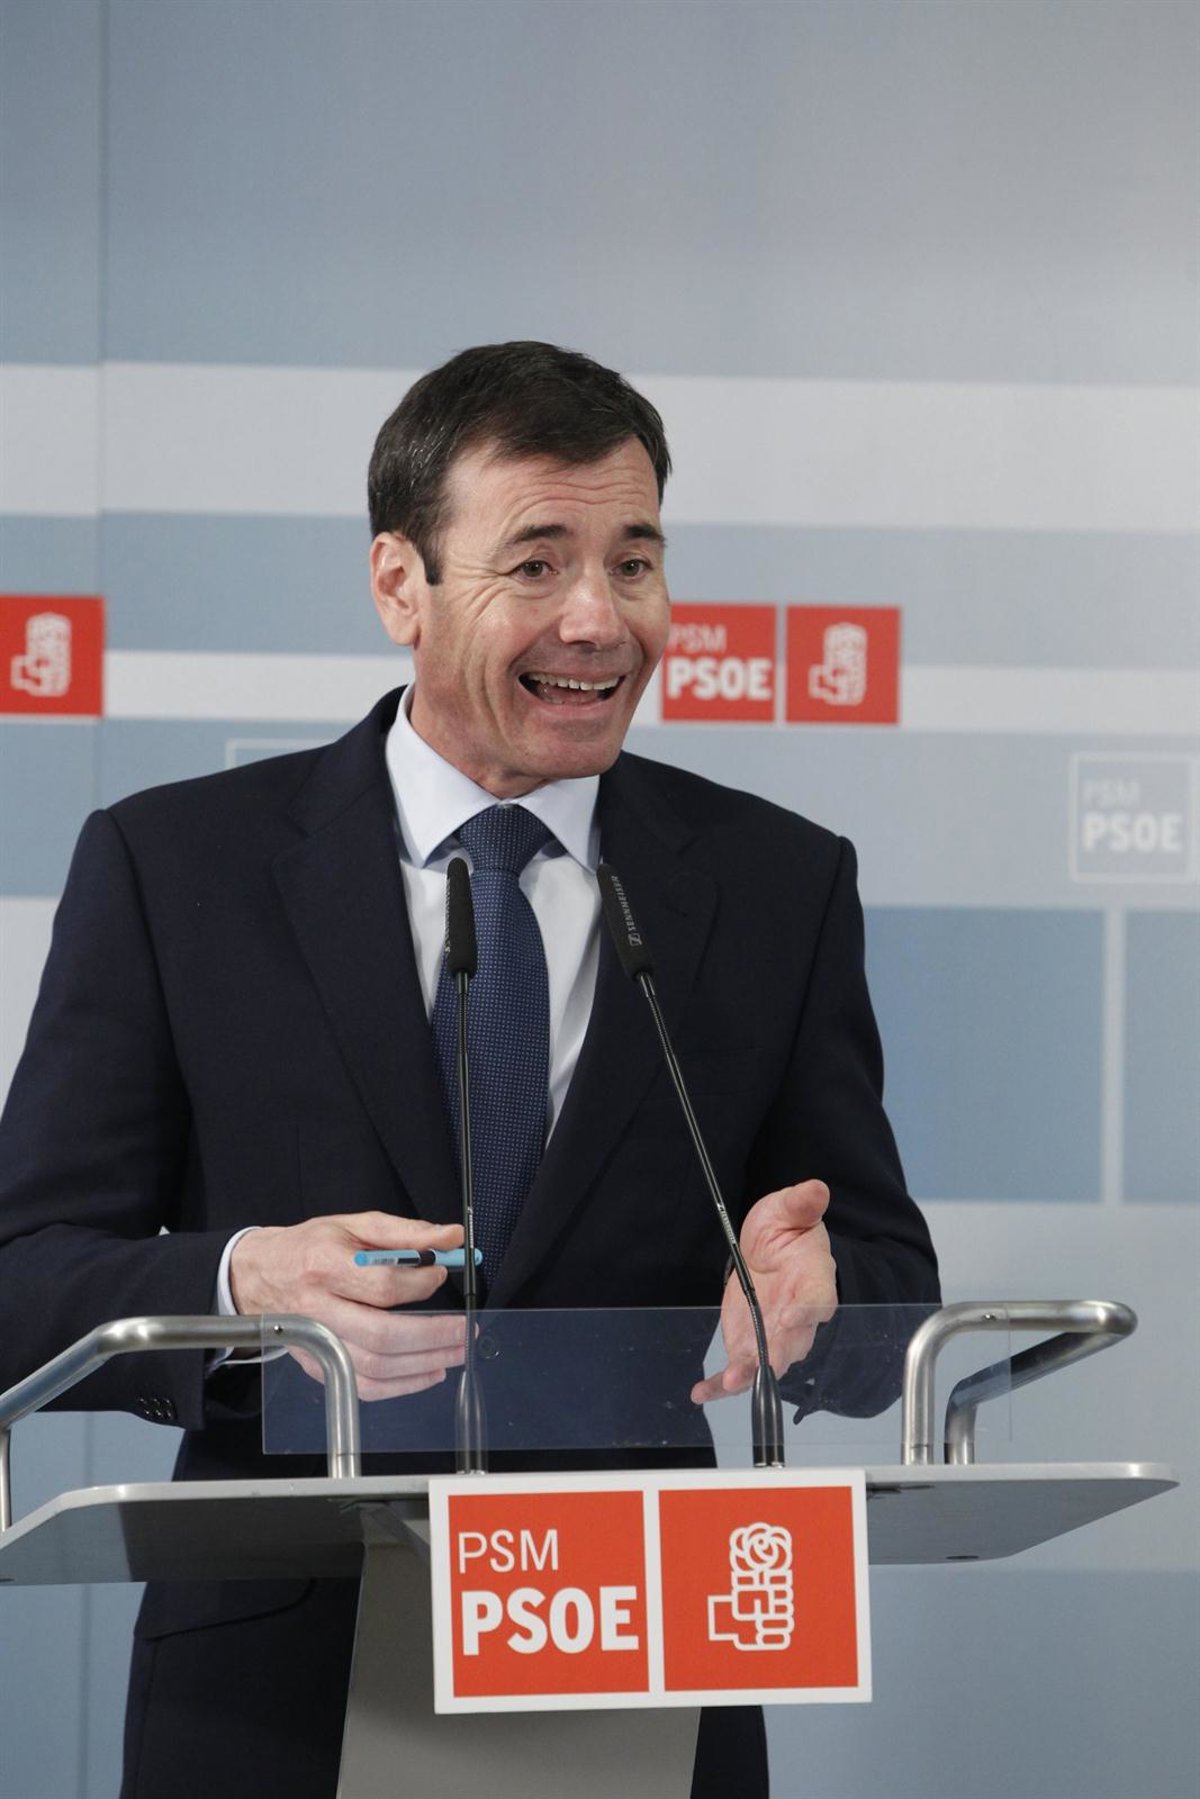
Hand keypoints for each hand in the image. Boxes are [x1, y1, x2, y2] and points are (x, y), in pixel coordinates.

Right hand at [230, 1211, 467, 1400]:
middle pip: (382, 1335)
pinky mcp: (319, 1365)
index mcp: (325, 1267)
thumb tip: (450, 1236)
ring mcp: (317, 1343)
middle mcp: (318, 1310)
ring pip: (376, 1367)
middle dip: (433, 1336)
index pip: (381, 1285)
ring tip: (456, 1351)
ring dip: (424, 1363)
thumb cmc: (311, 1247)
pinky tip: (429, 1372)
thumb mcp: (354, 1225)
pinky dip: (402, 1386)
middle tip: (465, 1330)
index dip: (420, 1283)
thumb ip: (405, 1232)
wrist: (260, 1275)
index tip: (441, 1274)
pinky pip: (364, 1386)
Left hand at [691, 1180, 836, 1402]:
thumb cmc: (787, 1231)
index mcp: (814, 1280)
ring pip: (768, 1360)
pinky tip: (703, 1392)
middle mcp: (798, 1316)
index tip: (792, 1316)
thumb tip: (816, 1189)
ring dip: (751, 1372)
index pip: (816, 1300)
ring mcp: (774, 1335)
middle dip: (776, 1353)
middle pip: (792, 1340)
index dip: (805, 1311)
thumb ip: (802, 1203)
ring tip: (731, 1380)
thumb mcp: (789, 1209)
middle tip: (761, 1363)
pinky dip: (721, 1385)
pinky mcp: (750, 1344)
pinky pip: (739, 1370)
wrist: (772, 1251)